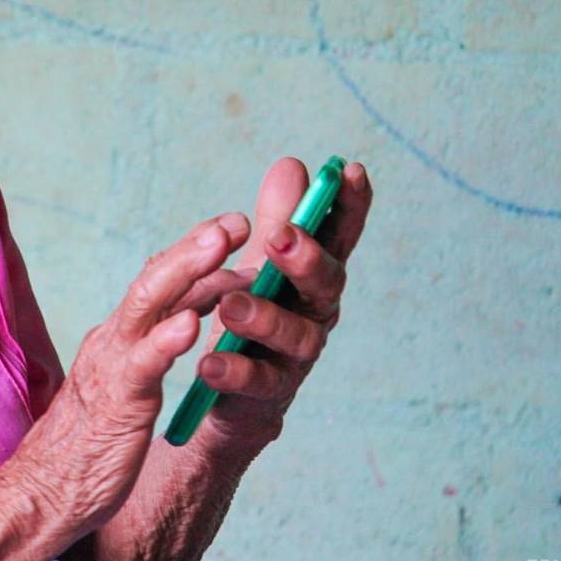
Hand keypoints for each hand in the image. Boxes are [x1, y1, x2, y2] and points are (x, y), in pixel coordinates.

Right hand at [15, 215, 251, 536]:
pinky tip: (191, 325)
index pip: (161, 281)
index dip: (197, 251)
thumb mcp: (128, 382)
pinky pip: (143, 365)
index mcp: (119, 335)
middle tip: (237, 219)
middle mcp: (114, 339)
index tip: (233, 226)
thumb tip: (187, 311)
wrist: (44, 492)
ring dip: (186, 272)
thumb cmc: (91, 441)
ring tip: (219, 245)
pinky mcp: (116, 403)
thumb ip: (151, 345)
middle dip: (197, 246)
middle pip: (156, 278)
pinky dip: (166, 340)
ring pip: (148, 305)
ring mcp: (113, 367)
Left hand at [195, 157, 372, 454]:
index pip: (339, 237)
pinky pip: (256, 383)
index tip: (350, 171)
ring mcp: (294, 358)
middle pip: (326, 286)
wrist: (228, 394)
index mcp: (313, 277)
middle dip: (307, 259)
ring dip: (265, 317)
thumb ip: (278, 218)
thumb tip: (292, 164)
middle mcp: (314, 315)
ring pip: (294, 337)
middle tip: (280, 236)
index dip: (350, 206)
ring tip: (232, 306)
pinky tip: (210, 361)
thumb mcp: (262, 264)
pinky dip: (234, 371)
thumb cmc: (253, 315)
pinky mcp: (266, 396)